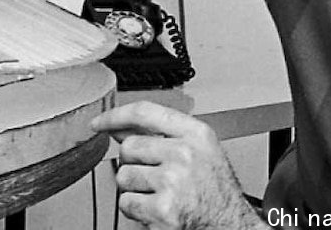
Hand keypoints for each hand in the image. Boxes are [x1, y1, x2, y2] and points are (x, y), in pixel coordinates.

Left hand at [91, 101, 266, 229]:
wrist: (230, 223)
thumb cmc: (215, 188)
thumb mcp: (200, 150)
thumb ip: (163, 135)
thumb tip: (122, 128)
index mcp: (196, 134)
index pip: (145, 112)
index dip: (115, 116)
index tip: (100, 123)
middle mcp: (185, 154)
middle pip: (129, 146)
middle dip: (132, 162)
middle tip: (152, 174)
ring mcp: (173, 181)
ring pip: (124, 175)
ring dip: (134, 188)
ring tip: (158, 192)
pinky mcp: (162, 208)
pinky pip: (126, 202)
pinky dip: (135, 209)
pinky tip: (156, 207)